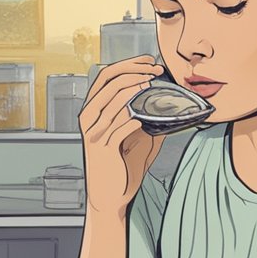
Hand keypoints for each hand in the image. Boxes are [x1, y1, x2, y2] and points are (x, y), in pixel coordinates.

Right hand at [78, 55, 167, 216]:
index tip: (149, 61)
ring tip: (149, 84)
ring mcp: (94, 134)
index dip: (127, 64)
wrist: (111, 197)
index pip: (106, 77)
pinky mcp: (102, 149)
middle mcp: (89, 119)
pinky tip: (141, 120)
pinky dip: (129, 122)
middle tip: (155, 70)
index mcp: (94, 111)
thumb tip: (167, 105)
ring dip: (131, 90)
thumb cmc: (122, 168)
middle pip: (107, 83)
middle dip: (132, 71)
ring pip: (110, 102)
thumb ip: (143, 120)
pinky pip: (116, 129)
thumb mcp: (135, 139)